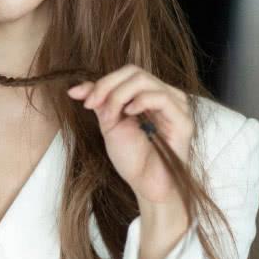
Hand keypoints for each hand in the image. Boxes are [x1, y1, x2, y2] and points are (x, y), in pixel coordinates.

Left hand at [67, 66, 194, 205]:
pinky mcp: (183, 121)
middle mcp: (165, 97)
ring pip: (145, 81)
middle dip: (108, 87)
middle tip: (93, 106)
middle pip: (135, 72)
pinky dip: (140, 101)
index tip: (84, 101)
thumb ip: (99, 103)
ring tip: (111, 118)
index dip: (104, 82)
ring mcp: (176, 107)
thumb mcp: (110, 125)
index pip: (128, 73)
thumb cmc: (133, 160)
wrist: (147, 186)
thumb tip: (75, 88)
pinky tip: (129, 113)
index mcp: (150, 96)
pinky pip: (161, 98)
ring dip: (118, 97)